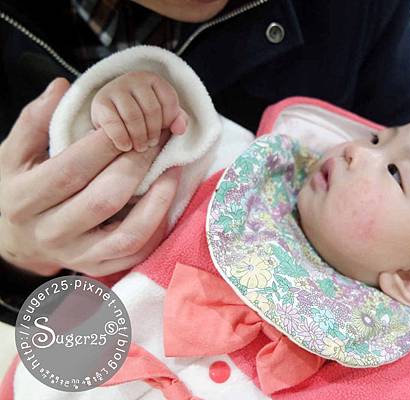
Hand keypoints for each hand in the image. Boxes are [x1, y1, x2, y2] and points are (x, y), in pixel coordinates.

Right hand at [0, 78, 180, 276]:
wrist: (10, 240)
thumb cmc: (14, 190)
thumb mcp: (11, 155)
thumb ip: (34, 122)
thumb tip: (62, 87)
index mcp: (25, 199)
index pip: (72, 169)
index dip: (106, 144)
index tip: (130, 120)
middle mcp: (50, 232)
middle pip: (105, 199)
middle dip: (137, 165)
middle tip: (157, 138)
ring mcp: (76, 255)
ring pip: (128, 234)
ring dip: (158, 200)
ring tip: (172, 169)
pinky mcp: (97, 268)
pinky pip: (137, 253)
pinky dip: (158, 227)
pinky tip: (166, 199)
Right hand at [91, 71, 187, 151]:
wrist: (110, 112)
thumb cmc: (142, 113)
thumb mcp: (161, 113)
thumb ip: (176, 119)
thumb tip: (180, 129)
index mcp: (153, 79)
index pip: (169, 100)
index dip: (169, 120)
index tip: (165, 132)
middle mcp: (134, 79)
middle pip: (152, 110)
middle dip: (154, 132)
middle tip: (151, 144)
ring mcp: (115, 88)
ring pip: (134, 117)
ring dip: (139, 137)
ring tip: (140, 147)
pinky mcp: (100, 102)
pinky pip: (114, 123)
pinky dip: (122, 138)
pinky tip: (126, 146)